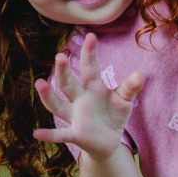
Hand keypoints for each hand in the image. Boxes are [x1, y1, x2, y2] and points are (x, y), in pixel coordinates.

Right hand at [33, 33, 144, 159]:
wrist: (109, 140)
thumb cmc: (114, 114)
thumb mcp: (124, 100)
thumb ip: (130, 87)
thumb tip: (140, 74)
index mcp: (92, 87)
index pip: (89, 67)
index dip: (89, 53)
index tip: (91, 36)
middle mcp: (79, 99)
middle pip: (68, 83)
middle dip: (63, 71)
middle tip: (59, 56)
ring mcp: (75, 116)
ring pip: (57, 105)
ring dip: (48, 95)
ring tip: (40, 83)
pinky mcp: (75, 134)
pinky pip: (60, 134)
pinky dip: (49, 135)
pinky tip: (37, 134)